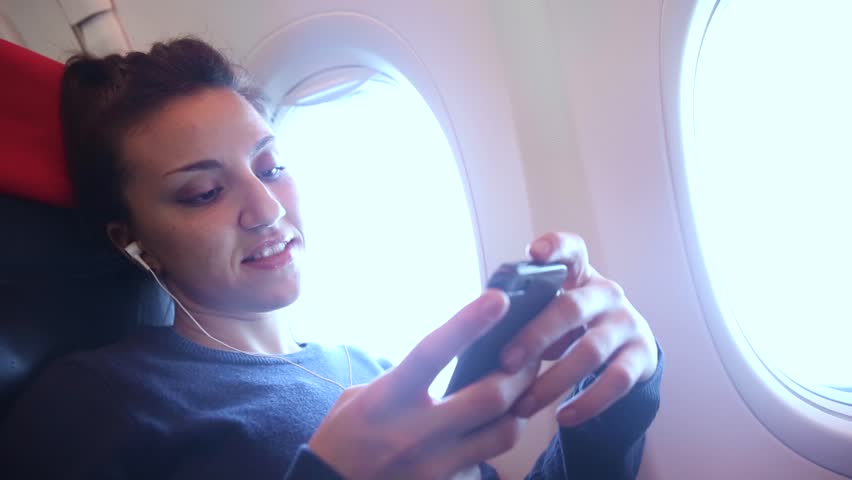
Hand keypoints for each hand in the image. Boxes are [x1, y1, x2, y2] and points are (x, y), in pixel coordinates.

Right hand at [308, 290, 538, 479]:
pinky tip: (490, 431)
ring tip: (521, 392)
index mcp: (386, 400)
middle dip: (519, 372)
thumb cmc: (343, 438)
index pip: (432, 354)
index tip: (498, 299)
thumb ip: (405, 376)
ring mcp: (433, 466)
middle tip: (530, 356)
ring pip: (503, 434)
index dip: (468, 324)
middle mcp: (414, 433)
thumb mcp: (363, 396)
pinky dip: (494, 443)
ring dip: (519, 409)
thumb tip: (450, 352)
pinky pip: (486, 462)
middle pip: (489, 398)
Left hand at [504, 232, 657, 426]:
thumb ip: (528, 313)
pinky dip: (589, 402)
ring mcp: (627, 323)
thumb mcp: (552, 310)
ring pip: (590, 351)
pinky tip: (563, 417)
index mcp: (579, 274)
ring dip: (554, 381)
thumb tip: (486, 339)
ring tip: (524, 404)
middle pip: (571, 308)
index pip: (571, 250)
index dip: (555, 247)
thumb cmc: (570, 326)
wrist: (626, 348)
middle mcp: (606, 293)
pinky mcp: (641, 356)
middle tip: (505, 362)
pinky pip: (616, 382)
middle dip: (535, 336)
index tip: (534, 254)